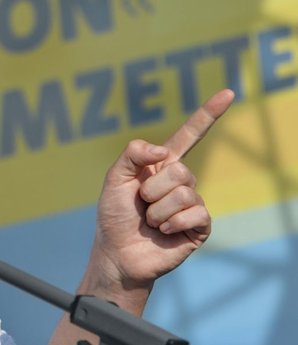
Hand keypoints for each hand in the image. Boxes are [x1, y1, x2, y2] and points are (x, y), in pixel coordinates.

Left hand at [89, 89, 234, 296]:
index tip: (229, 93)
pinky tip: (163, 231)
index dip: (208, 114)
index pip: (189, 136)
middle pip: (179, 170)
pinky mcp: (200, 225)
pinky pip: (195, 213)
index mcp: (162, 166)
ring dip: (157, 210)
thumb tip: (165, 151)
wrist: (118, 252)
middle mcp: (180, 181)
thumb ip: (132, 155)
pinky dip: (172, 223)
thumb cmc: (114, 215)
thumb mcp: (114, 179)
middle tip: (140, 205)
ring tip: (149, 221)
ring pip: (184, 193)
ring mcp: (192, 203)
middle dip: (151, 190)